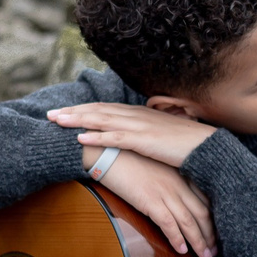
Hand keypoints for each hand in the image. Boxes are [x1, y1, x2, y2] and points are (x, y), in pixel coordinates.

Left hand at [48, 102, 217, 167]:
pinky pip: (115, 138)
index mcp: (139, 113)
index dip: (83, 109)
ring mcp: (139, 127)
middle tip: (49, 114)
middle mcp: (136, 115)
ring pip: (101, 120)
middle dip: (72, 111)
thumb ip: (146, 131)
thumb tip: (134, 135)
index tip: (64, 111)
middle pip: (98, 111)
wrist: (206, 148)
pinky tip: (80, 138)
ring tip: (57, 122)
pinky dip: (96, 136)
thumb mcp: (161, 134)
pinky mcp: (144, 141)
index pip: (105, 108)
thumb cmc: (185, 144)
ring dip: (77, 120)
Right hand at [87, 149, 218, 256]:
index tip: (218, 232)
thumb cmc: (130, 158)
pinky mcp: (150, 200)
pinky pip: (168, 223)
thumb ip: (169, 178)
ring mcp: (165, 192)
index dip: (214, 218)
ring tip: (205, 256)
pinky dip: (176, 238)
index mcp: (181, 174)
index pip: (205, 199)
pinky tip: (181, 250)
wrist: (109, 151)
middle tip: (215, 250)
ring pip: (189, 221)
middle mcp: (178, 184)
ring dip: (199, 241)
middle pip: (202, 213)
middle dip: (211, 234)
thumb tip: (172, 195)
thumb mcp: (156, 166)